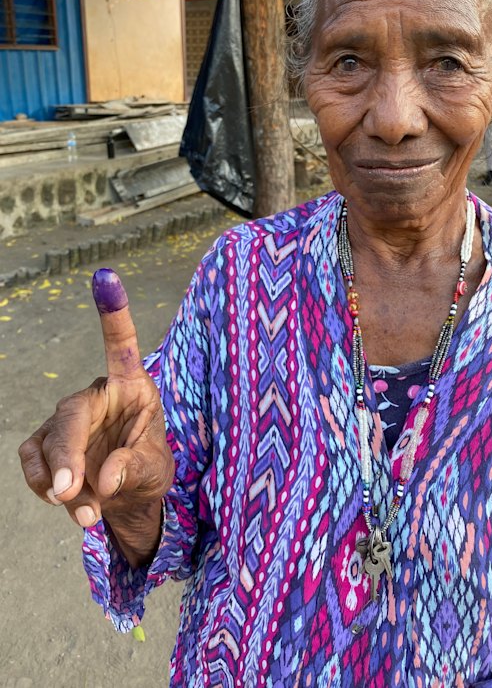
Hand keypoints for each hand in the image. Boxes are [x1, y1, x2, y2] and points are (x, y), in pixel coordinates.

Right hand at [18, 269, 174, 563]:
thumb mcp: (156, 469)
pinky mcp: (46, 442)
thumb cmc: (149, 468)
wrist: (128, 496)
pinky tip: (68, 505)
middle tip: (68, 491)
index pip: (121, 344)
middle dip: (67, 454)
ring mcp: (67, 420)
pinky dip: (45, 486)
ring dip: (60, 482)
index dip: (113, 311)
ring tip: (89, 516)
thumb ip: (135, 468)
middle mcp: (96, 396)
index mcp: (131, 386)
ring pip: (48, 442)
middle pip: (71, 415)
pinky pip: (34, 461)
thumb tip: (104, 480)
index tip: (106, 276)